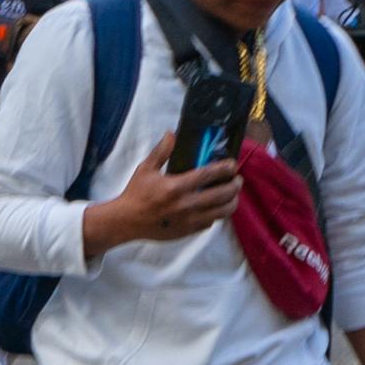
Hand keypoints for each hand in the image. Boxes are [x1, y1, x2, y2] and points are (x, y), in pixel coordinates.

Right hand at [80, 131, 241, 256]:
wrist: (127, 221)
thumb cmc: (136, 193)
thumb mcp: (145, 169)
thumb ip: (161, 151)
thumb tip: (172, 133)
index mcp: (175, 186)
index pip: (208, 175)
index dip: (225, 168)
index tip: (232, 164)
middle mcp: (186, 204)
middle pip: (222, 195)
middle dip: (234, 185)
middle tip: (237, 179)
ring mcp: (189, 220)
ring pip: (222, 212)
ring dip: (232, 202)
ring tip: (232, 194)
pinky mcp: (188, 231)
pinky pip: (211, 223)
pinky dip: (217, 214)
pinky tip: (215, 207)